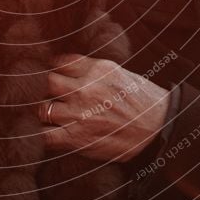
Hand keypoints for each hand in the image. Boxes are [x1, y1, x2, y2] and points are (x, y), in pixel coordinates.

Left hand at [39, 53, 170, 162]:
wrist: (160, 128)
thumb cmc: (142, 100)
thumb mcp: (118, 73)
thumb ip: (91, 69)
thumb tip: (66, 66)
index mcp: (96, 69)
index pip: (59, 61)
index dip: (52, 69)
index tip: (50, 75)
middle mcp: (85, 88)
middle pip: (46, 81)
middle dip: (42, 88)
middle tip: (45, 96)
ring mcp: (79, 113)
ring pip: (42, 108)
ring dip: (43, 112)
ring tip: (48, 116)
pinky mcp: (77, 138)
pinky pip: (45, 136)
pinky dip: (39, 135)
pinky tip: (43, 134)